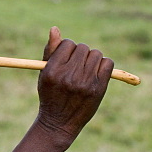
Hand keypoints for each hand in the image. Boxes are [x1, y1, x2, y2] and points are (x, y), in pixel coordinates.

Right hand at [35, 26, 114, 146]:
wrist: (59, 122)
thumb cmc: (50, 94)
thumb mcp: (44, 73)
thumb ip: (50, 51)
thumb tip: (55, 29)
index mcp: (52, 71)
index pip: (67, 44)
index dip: (68, 48)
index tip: (66, 58)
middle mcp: (68, 76)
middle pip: (83, 48)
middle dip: (80, 54)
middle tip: (76, 66)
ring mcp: (84, 82)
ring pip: (96, 54)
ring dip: (92, 59)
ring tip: (85, 70)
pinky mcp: (98, 88)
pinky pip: (108, 63)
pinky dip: (103, 65)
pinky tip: (95, 74)